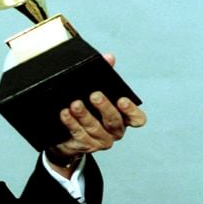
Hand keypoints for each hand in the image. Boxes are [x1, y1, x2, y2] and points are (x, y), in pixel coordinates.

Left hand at [49, 54, 146, 171]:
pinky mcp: (86, 146)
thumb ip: (104, 75)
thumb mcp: (96, 90)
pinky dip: (72, 123)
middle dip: (104, 108)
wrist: (66, 136)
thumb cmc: (87, 109)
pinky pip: (79, 135)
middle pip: (114, 122)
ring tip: (75, 104)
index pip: (137, 119)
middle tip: (94, 95)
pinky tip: (65, 114)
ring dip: (84, 116)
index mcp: (123, 118)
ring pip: (95, 129)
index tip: (122, 100)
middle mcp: (116, 131)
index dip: (131, 110)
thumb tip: (109, 57)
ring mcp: (102, 141)